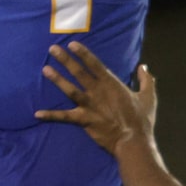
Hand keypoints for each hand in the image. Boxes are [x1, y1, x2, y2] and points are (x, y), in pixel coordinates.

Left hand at [36, 43, 158, 153]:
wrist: (133, 141)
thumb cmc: (142, 120)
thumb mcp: (149, 97)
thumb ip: (146, 80)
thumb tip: (143, 67)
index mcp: (112, 84)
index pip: (95, 64)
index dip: (83, 53)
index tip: (72, 44)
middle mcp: (97, 92)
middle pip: (79, 72)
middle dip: (65, 60)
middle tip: (52, 49)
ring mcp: (89, 105)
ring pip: (69, 89)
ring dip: (57, 79)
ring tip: (45, 69)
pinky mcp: (83, 119)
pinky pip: (65, 117)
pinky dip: (51, 115)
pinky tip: (37, 114)